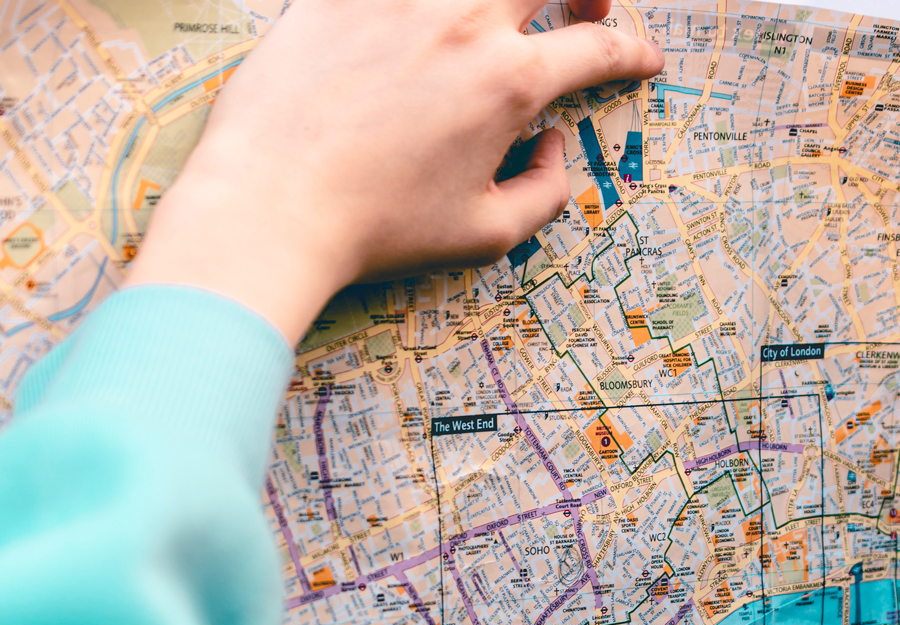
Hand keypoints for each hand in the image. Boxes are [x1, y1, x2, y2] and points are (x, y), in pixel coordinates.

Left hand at [128, 0, 662, 342]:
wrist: (275, 207)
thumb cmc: (378, 230)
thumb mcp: (481, 235)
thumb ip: (544, 195)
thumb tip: (558, 152)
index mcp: (507, 82)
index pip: (597, 49)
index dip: (632, 52)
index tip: (643, 59)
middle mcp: (463, 22)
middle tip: (585, 7)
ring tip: (500, 15)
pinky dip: (420, 8)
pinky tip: (419, 24)